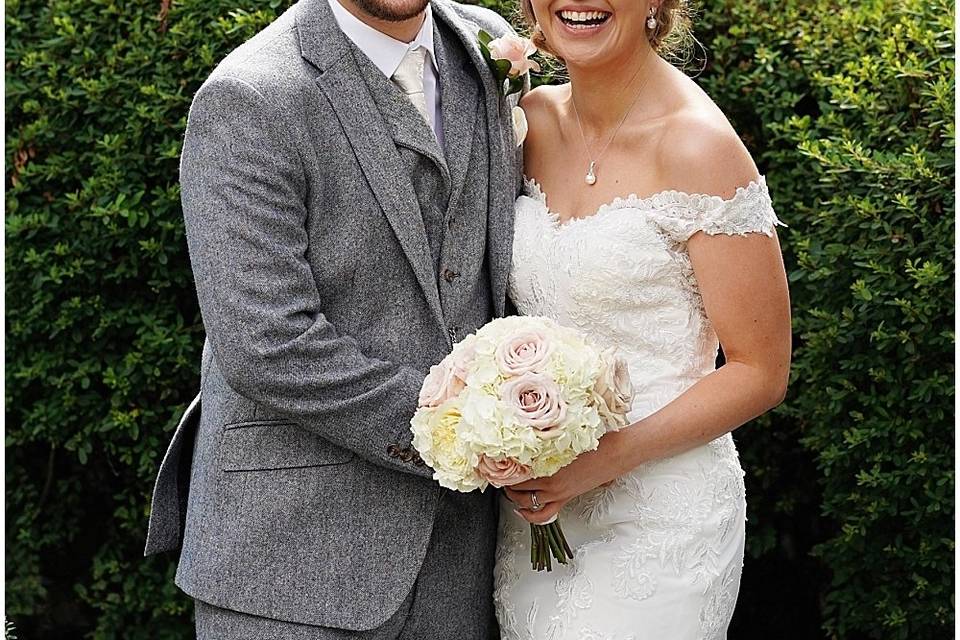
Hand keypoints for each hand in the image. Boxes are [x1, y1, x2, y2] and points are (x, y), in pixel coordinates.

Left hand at [505, 433, 624, 524]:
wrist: (613, 454)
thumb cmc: (591, 441)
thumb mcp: (564, 438)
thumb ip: (546, 442)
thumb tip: (528, 437)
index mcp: (547, 462)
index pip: (514, 468)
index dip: (500, 467)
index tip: (491, 462)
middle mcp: (549, 480)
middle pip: (516, 486)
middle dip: (504, 482)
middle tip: (497, 476)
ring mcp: (557, 493)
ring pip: (526, 502)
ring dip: (514, 498)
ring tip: (507, 490)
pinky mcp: (565, 499)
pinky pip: (543, 514)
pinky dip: (530, 516)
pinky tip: (521, 511)